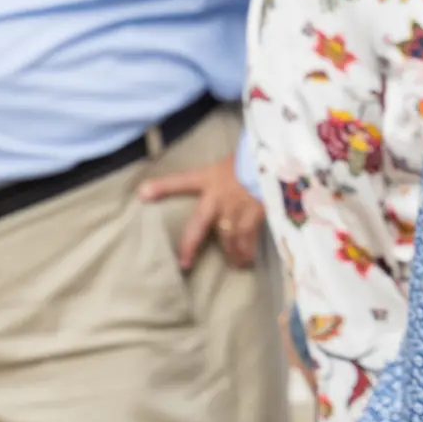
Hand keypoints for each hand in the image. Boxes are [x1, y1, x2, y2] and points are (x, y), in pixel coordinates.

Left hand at [138, 161, 263, 269]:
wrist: (280, 160)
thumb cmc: (255, 158)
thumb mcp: (232, 161)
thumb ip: (220, 174)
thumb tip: (210, 175)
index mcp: (210, 178)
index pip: (182, 180)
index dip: (162, 186)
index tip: (142, 193)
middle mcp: (219, 197)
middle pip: (198, 227)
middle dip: (189, 247)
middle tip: (185, 264)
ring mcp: (236, 209)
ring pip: (227, 239)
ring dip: (230, 253)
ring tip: (234, 263)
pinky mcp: (254, 217)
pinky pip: (248, 240)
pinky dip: (248, 251)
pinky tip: (249, 260)